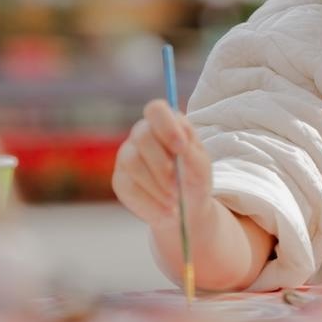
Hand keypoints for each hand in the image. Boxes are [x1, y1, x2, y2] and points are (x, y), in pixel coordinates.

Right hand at [111, 100, 213, 231]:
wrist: (185, 210)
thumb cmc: (194, 180)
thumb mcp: (201, 168)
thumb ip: (191, 155)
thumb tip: (180, 146)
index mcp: (166, 124)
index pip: (156, 110)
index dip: (166, 126)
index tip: (181, 147)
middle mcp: (142, 135)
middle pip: (142, 136)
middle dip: (162, 164)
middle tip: (178, 186)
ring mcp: (127, 156)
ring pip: (133, 162)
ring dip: (157, 186)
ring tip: (175, 202)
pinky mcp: (120, 180)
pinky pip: (129, 187)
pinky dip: (150, 202)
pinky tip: (166, 211)